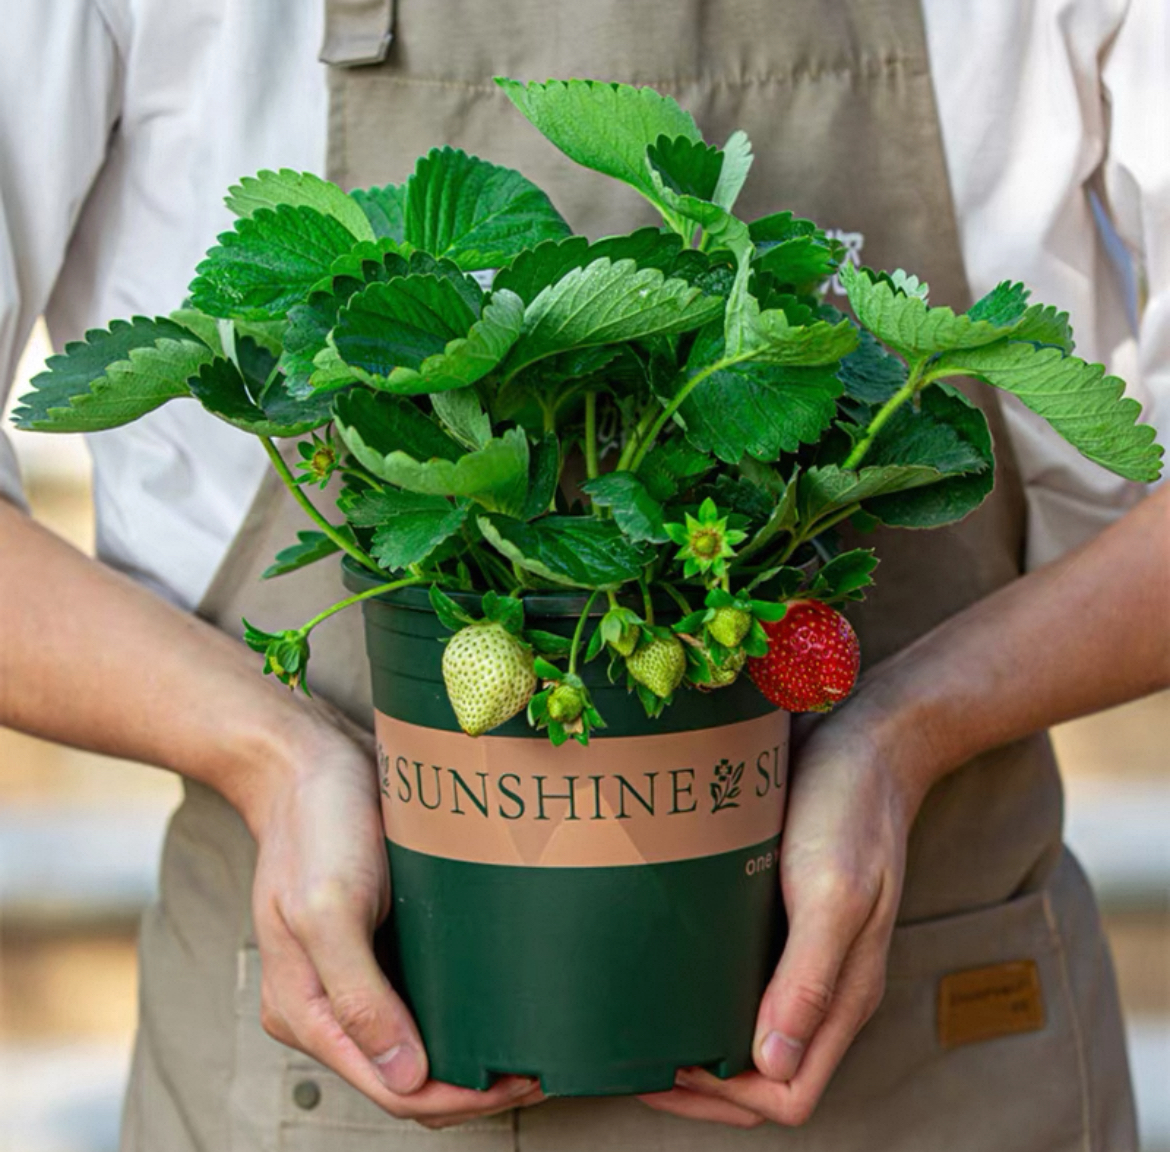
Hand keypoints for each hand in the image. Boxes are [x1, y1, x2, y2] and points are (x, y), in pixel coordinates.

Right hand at [248, 700, 543, 1127]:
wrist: (306, 763)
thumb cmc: (316, 824)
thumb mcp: (330, 906)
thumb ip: (358, 996)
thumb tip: (405, 1078)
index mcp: (304, 1009)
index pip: (390, 1089)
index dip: (457, 1099)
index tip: (518, 1081)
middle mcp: (326, 1006)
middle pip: (406, 1080)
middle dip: (472, 1088)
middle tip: (539, 1069)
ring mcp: (351, 978)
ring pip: (417, 1048)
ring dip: (471, 1057)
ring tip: (530, 1042)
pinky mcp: (374, 948)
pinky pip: (420, 1003)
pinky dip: (461, 1016)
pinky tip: (500, 1001)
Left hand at [640, 703, 926, 1127]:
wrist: (865, 734)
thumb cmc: (852, 808)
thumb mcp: (833, 892)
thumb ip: (810, 980)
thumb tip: (772, 1065)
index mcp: (845, 993)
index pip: (788, 1092)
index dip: (726, 1099)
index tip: (664, 1069)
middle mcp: (822, 981)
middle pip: (761, 1071)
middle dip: (700, 1081)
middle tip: (635, 1056)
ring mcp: (799, 947)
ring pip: (745, 1022)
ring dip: (696, 1033)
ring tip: (638, 1018)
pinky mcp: (777, 909)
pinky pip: (738, 970)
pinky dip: (700, 981)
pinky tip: (661, 962)